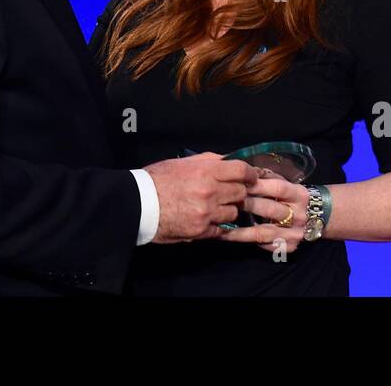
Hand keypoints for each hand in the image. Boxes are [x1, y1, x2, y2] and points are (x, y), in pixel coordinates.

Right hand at [144, 153, 259, 242]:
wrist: (139, 203)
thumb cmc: (158, 179)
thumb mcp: (183, 162)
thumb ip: (209, 161)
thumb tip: (228, 161)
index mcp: (206, 171)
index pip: (241, 170)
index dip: (250, 174)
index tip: (251, 177)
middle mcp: (210, 191)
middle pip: (240, 192)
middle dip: (238, 192)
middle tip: (229, 192)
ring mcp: (206, 212)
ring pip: (233, 212)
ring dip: (227, 209)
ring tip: (213, 206)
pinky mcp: (201, 230)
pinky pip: (220, 228)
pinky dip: (216, 224)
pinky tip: (206, 219)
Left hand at [220, 172, 310, 254]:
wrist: (320, 216)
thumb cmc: (294, 196)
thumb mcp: (287, 183)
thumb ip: (268, 177)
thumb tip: (246, 168)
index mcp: (299, 194)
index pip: (277, 188)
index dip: (257, 184)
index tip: (237, 181)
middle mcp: (299, 215)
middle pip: (269, 209)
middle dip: (246, 204)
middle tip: (224, 200)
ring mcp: (295, 233)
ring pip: (263, 232)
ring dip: (240, 229)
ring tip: (220, 224)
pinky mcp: (290, 247)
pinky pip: (265, 245)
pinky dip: (247, 241)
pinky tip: (232, 236)